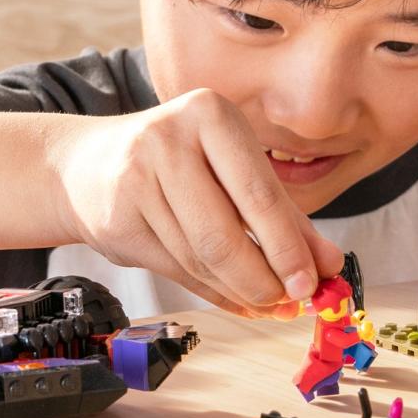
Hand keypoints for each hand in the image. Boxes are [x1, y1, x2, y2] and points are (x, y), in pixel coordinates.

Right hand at [54, 88, 341, 317]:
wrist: (87, 165)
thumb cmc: (181, 161)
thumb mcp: (235, 167)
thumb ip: (286, 215)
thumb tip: (329, 265)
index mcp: (210, 115)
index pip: (259, 193)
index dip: (288, 247)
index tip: (313, 282)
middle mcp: (167, 140)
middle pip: (224, 235)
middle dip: (262, 279)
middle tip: (289, 302)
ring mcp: (134, 181)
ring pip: (199, 259)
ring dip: (238, 290)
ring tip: (266, 302)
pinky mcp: (114, 221)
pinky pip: (174, 270)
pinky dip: (211, 292)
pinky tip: (234, 298)